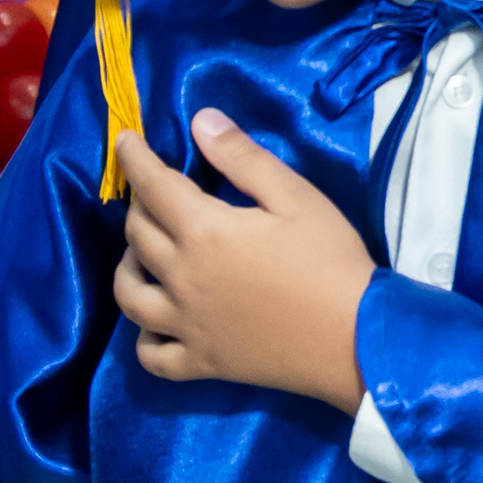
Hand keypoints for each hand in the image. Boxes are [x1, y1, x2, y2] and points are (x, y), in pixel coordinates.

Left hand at [113, 112, 376, 413]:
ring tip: (141, 257)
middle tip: (154, 194)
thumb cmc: (331, 261)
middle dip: (138, 205)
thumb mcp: (297, 197)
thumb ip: (244, 158)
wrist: (356, 337)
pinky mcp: (202, 362)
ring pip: (129, 295)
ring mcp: (186, 324)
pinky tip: (157, 324)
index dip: (135, 159)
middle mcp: (181, 277)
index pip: (153, 185)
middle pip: (137, 235)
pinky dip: (144, 339)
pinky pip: (151, 356)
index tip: (125, 141)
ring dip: (126, 268)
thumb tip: (200, 121)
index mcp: (204, 231)